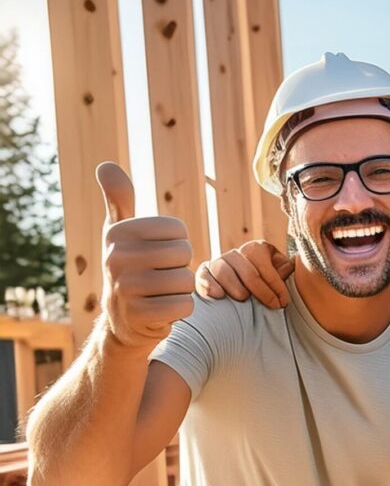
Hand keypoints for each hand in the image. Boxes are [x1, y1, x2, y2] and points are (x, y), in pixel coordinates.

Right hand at [98, 162, 193, 351]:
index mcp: (117, 233)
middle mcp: (116, 258)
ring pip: (186, 280)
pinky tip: (161, 310)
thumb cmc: (130, 268)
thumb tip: (106, 165)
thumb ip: (119, 199)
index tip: (157, 254)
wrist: (122, 320)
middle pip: (184, 253)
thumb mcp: (120, 232)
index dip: (176, 243)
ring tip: (160, 292)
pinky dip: (180, 309)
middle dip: (180, 267)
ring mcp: (126, 288)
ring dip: (181, 289)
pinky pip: (185, 305)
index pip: (177, 229)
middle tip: (161, 276)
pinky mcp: (140, 316)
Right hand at [194, 240, 293, 308]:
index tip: (283, 302)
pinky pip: (203, 276)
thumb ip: (286, 271)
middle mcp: (237, 254)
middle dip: (261, 290)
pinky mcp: (205, 274)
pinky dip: (209, 285)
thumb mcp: (281, 278)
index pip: (264, 262)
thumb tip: (293, 265)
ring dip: (235, 286)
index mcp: (257, 249)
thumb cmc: (270, 289)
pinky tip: (219, 296)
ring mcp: (219, 263)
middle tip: (272, 306)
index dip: (275, 284)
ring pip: (223, 270)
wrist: (250, 302)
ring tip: (244, 299)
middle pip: (246, 269)